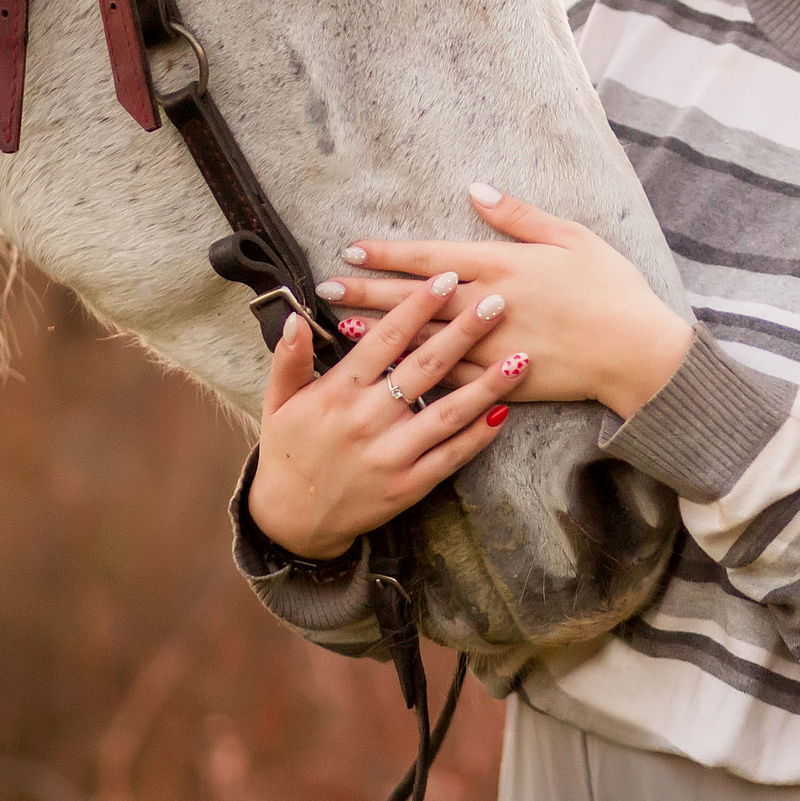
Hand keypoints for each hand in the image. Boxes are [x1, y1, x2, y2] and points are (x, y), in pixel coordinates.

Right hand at [244, 272, 522, 562]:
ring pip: (448, 413)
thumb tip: (295, 315)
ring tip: (520, 357)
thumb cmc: (288, 450)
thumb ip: (289, 358)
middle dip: (464, 332)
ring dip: (487, 384)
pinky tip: (505, 411)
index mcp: (338, 393)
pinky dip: (479, 435)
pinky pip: (451, 456)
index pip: (385, 340)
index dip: (417, 307)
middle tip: (498, 303)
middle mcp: (367, 421)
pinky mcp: (408, 486)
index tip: (446, 279)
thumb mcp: (278, 401)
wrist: (293, 521)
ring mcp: (392, 456)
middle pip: (425, 367)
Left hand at [317, 185, 692, 421]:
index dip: (388, 254)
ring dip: (379, 332)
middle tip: (325, 289)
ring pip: (421, 338)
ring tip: (340, 327)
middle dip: (366, 292)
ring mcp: (491, 346)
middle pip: (414, 298)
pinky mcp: (501, 380)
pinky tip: (388, 371)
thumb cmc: (612, 288)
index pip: (430, 257)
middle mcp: (488, 304)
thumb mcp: (571, 236)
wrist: (637, 351)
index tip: (352, 250)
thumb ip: (519, 215)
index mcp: (502, 265)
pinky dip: (414, 371)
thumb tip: (477, 190)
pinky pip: (448, 377)